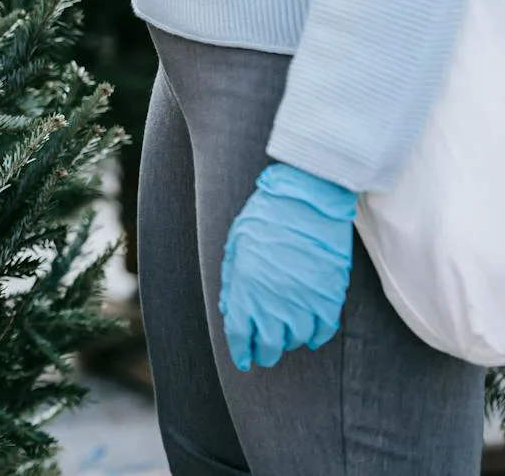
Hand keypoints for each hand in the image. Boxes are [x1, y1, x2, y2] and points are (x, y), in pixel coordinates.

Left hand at [219, 163, 357, 370]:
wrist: (305, 201)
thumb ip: (232, 283)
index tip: (242, 359)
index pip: (240, 335)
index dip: (240, 351)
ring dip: (289, 341)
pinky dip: (315, 335)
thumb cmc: (264, 218)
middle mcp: (275, 303)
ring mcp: (305, 302)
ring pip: (298, 340)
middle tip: (263, 354)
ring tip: (285, 337)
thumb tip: (229, 309)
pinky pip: (324, 330)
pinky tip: (309, 333)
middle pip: (270, 346)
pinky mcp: (330, 298)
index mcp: (246, 291)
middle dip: (264, 353)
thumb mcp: (235, 248)